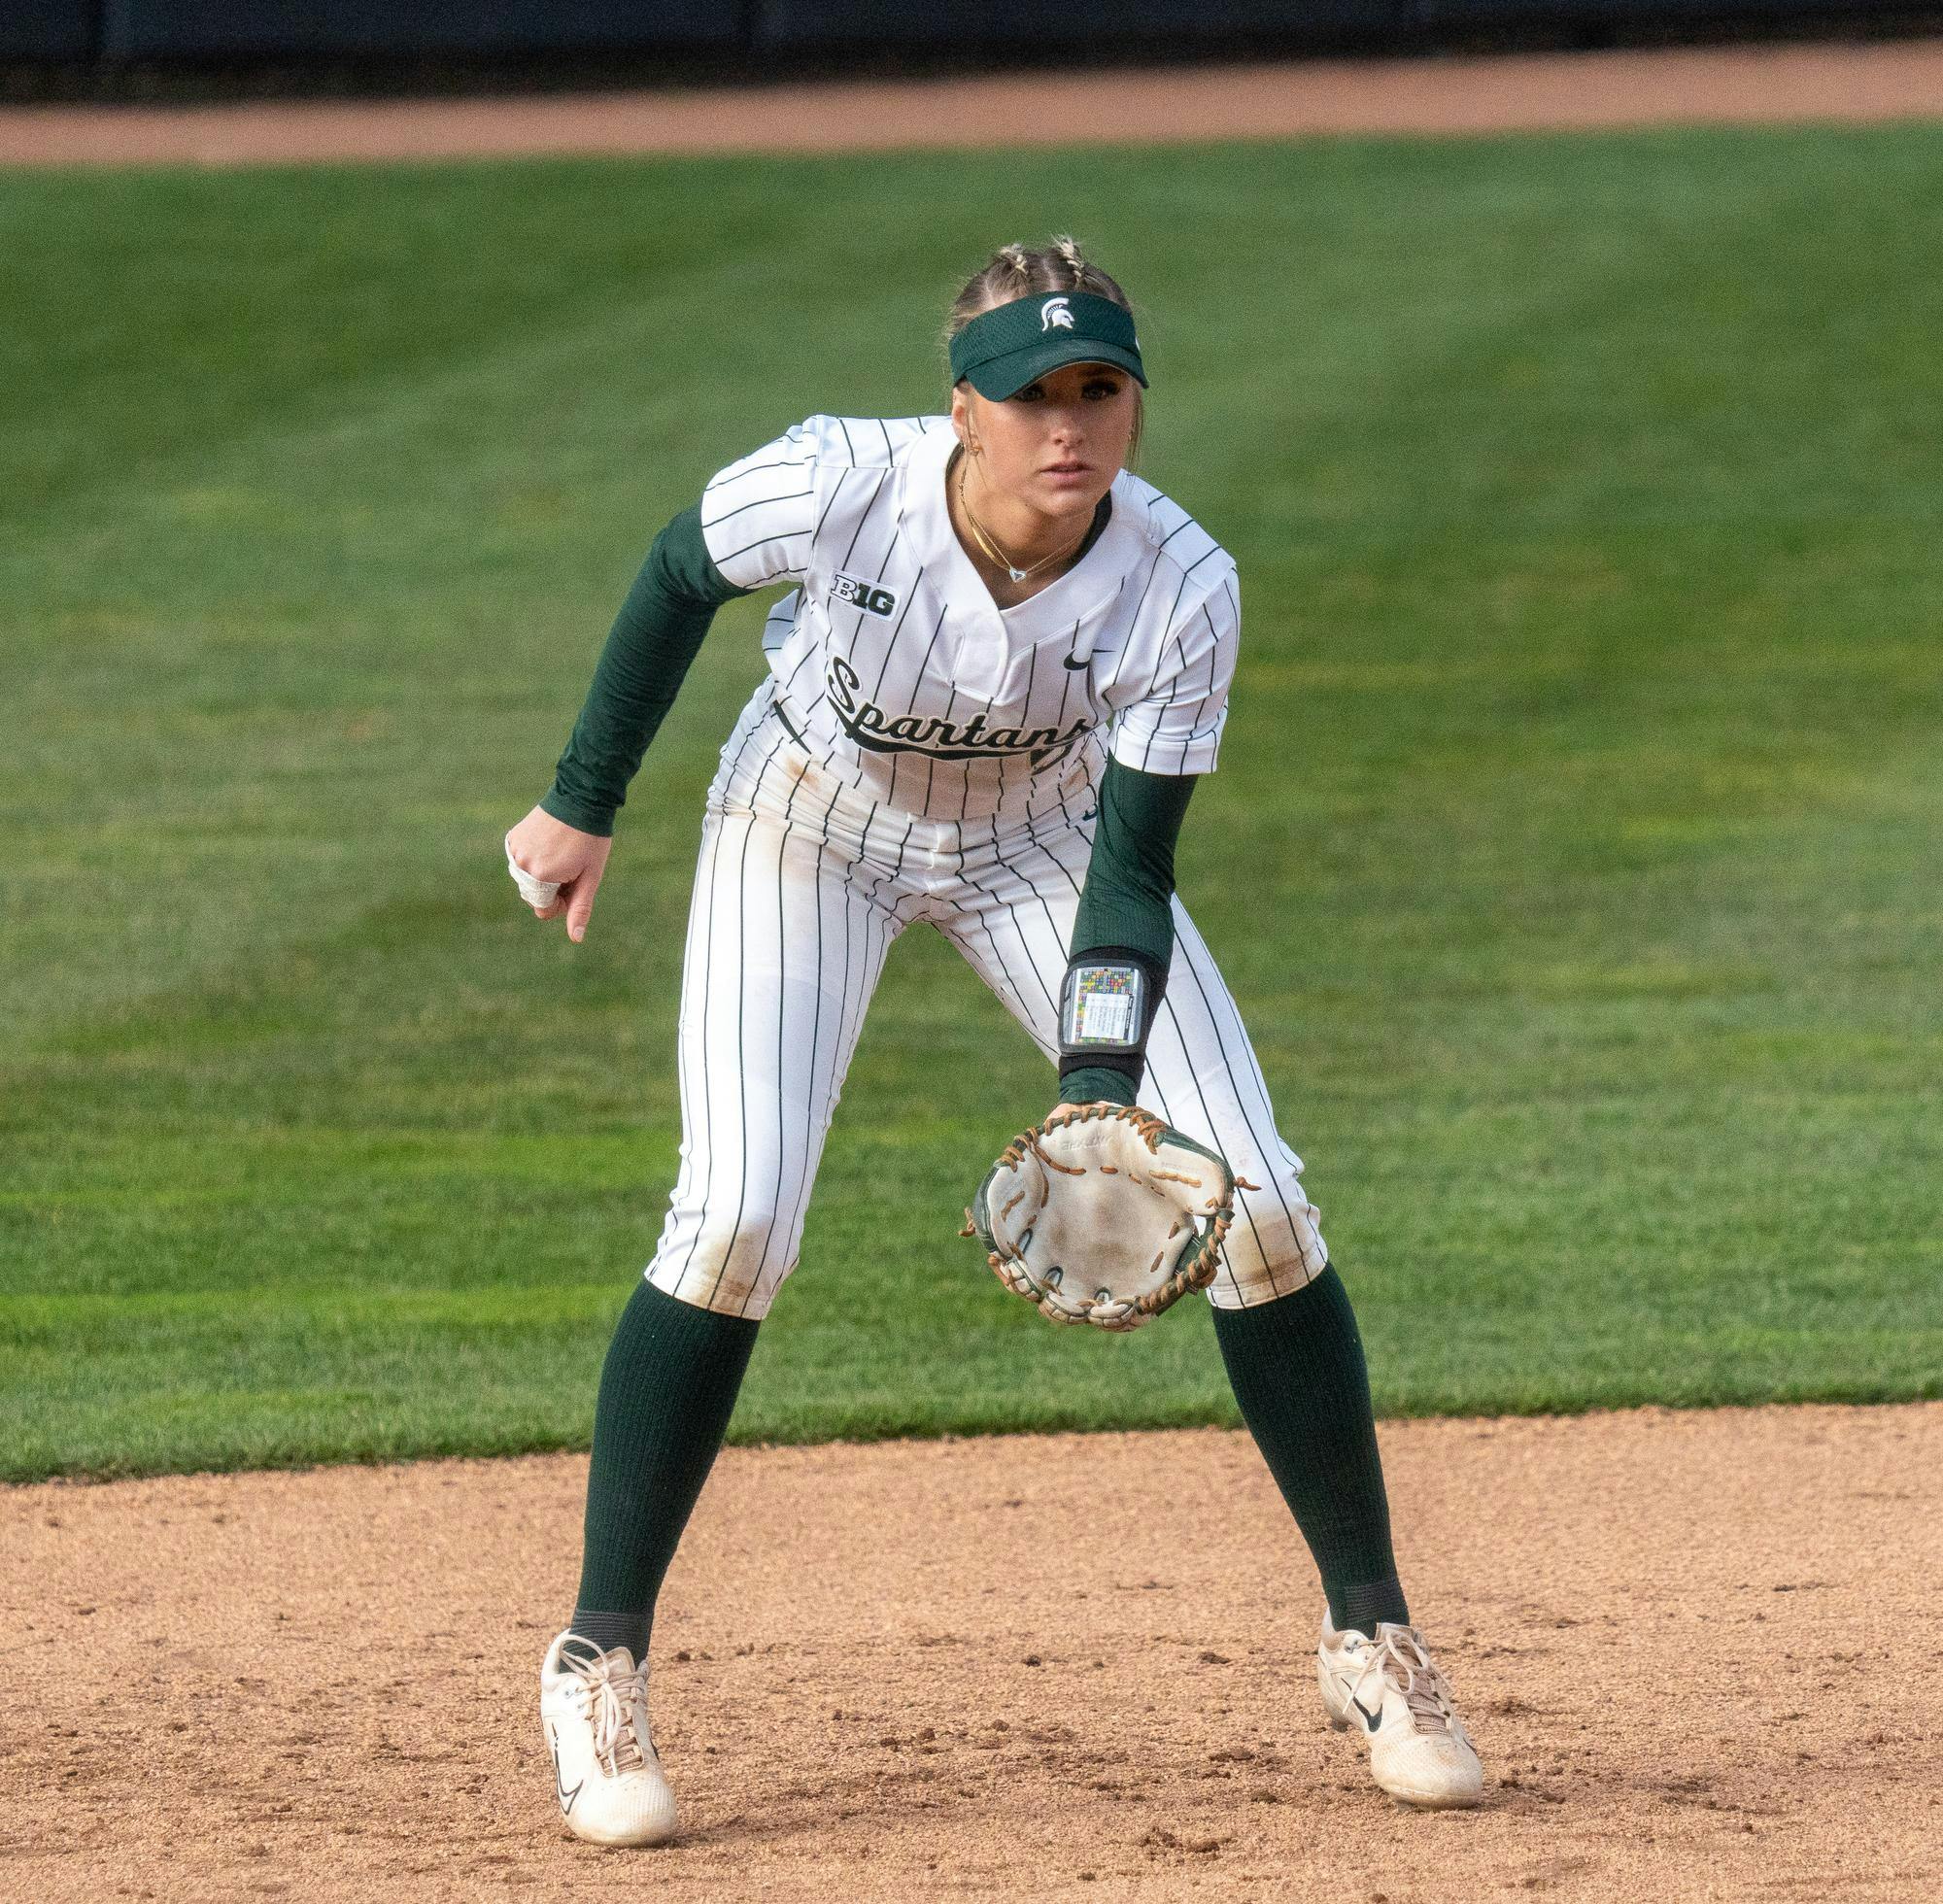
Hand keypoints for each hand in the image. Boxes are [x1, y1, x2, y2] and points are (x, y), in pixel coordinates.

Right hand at [505, 805, 613, 943]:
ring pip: (526, 879)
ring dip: (543, 874)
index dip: (562, 902)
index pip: (544, 910)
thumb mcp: (590, 877)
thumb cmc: (591, 841)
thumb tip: (576, 938)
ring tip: (561, 854)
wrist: (580, 799)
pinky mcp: (512, 838)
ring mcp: (514, 850)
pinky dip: (534, 859)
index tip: (575, 883)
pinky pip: (521, 861)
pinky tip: (550, 844)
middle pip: (534, 895)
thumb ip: (580, 908)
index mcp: (541, 877)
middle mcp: (522, 865)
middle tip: (571, 866)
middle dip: (552, 888)